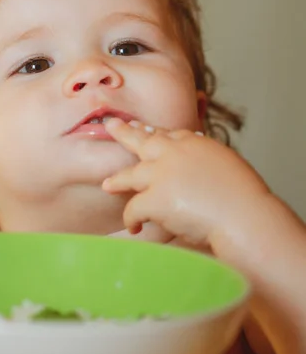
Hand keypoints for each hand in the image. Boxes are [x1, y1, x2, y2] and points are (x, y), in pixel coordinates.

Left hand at [102, 118, 269, 247]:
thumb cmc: (245, 198)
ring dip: (117, 181)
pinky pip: (133, 209)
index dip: (154, 134)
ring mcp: (162, 174)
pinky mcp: (155, 198)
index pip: (169, 134)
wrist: (244, 215)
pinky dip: (132, 220)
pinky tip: (134, 228)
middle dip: (125, 132)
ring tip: (108, 185)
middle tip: (111, 125)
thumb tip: (200, 171)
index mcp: (196, 144)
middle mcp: (175, 153)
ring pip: (130, 175)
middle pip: (144, 140)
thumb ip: (207, 163)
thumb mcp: (228, 166)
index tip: (143, 130)